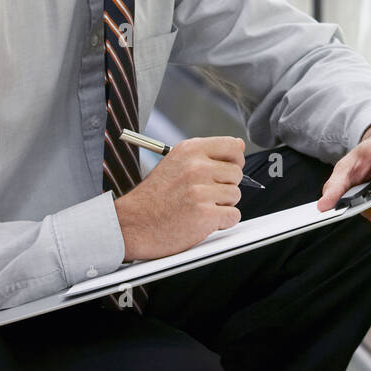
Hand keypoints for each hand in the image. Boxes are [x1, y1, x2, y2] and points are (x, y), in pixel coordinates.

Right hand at [114, 136, 244, 260]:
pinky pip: (233, 216)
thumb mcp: (175, 163)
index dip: (235, 160)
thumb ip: (205, 154)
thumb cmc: (154, 197)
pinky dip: (222, 222)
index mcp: (190, 150)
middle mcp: (197, 167)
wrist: (131, 225)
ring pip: (236, 195)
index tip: (227, 169)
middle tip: (204, 195)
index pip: (234, 146)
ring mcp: (201, 191)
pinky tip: (203, 220)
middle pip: (237, 173)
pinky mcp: (205, 215)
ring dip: (222, 205)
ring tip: (199, 207)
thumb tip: (239, 146)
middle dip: (225, 186)